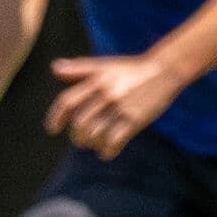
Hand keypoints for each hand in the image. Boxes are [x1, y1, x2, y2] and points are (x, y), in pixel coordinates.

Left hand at [46, 52, 186, 156]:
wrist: (164, 70)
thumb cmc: (131, 70)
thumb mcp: (104, 65)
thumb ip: (79, 68)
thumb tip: (55, 68)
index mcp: (96, 79)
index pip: (67, 101)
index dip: (56, 117)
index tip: (52, 129)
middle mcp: (106, 92)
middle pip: (80, 123)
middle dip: (76, 136)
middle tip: (80, 140)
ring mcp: (121, 106)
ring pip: (95, 134)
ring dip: (92, 144)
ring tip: (95, 144)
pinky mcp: (135, 119)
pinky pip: (114, 141)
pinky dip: (107, 150)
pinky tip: (107, 151)